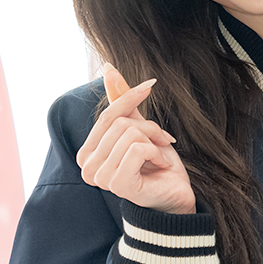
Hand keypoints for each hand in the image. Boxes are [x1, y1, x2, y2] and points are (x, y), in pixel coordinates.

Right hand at [76, 64, 195, 213]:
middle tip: (161, 142)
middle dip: (149, 127)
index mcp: (88, 153)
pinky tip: (160, 166)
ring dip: (154, 141)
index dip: (129, 97)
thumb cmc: (156, 164)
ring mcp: (100, 178)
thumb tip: (109, 69)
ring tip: (160, 155)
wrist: (175, 194)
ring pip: (130, 134)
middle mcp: (87, 167)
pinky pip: (137, 149)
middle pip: (120, 123)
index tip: (150, 84)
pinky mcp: (117, 184)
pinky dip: (156, 153)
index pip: (107, 115)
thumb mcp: (139, 128)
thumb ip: (122, 103)